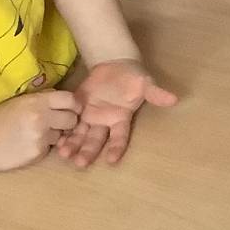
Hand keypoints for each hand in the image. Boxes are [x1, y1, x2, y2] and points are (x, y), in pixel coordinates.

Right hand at [0, 90, 81, 170]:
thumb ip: (42, 98)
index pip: (71, 99)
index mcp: (38, 101)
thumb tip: (61, 98)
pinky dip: (43, 146)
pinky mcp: (37, 154)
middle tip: (54, 123)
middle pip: (72, 119)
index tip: (68, 108)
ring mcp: (41, 138)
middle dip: (66, 121)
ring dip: (54, 135)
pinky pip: (49, 149)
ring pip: (61, 136)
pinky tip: (28, 144)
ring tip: (35, 134)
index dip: (73, 104)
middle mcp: (43, 118)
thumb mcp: (19, 100)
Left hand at [58, 59, 177, 168]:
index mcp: (121, 119)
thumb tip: (174, 99)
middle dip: (88, 152)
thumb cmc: (133, 77)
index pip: (120, 137)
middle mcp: (105, 122)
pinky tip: (54, 139)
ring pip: (80, 135)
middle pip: (96, 140)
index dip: (116, 148)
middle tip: (79, 164)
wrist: (114, 65)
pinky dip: (62, 132)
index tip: (111, 160)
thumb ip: (155, 93)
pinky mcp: (77, 109)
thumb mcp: (145, 83)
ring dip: (72, 145)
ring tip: (64, 155)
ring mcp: (90, 117)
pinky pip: (69, 123)